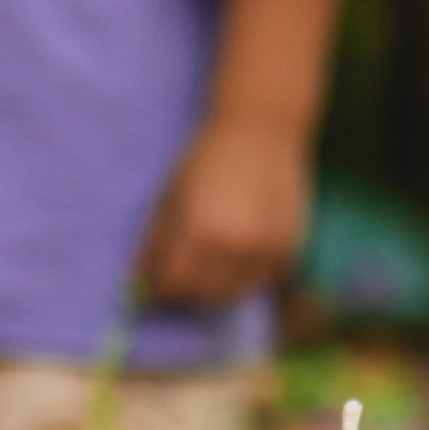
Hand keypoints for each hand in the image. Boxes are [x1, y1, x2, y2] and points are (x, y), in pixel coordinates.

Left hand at [135, 113, 310, 307]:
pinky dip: (243, 280)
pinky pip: (259, 283)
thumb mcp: (171, 195)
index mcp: (200, 231)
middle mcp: (235, 248)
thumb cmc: (206, 158)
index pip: (172, 284)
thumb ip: (157, 240)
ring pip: (232, 296)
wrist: (262, 132)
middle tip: (178, 280)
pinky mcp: (287, 252)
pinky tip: (235, 257)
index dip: (158, 288)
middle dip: (185, 294)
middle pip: (202, 297)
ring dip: (214, 291)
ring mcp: (265, 253)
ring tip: (206, 270)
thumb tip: (140, 280)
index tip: (153, 284)